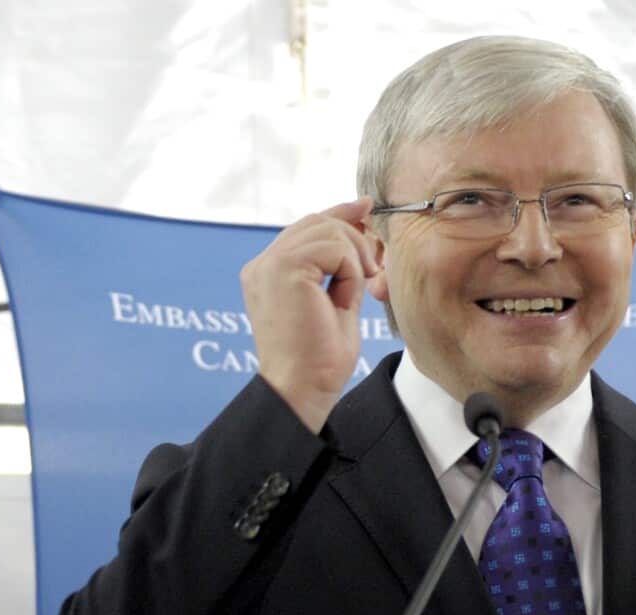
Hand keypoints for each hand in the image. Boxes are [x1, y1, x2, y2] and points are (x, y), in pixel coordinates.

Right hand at [241, 198, 380, 432]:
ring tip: (357, 289)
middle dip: (353, 234)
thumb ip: (343, 269)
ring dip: (353, 256)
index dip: (338, 212)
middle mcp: (263, 264)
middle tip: (372, 266)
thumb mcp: (338, 302)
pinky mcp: (282, 269)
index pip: (306, 228)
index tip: (364, 206)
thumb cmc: (321, 359)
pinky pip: (332, 247)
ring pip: (326, 229)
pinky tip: (346, 296)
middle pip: (316, 221)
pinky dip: (349, 269)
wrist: (304, 387)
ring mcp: (269, 264)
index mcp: (270, 272)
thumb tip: (360, 232)